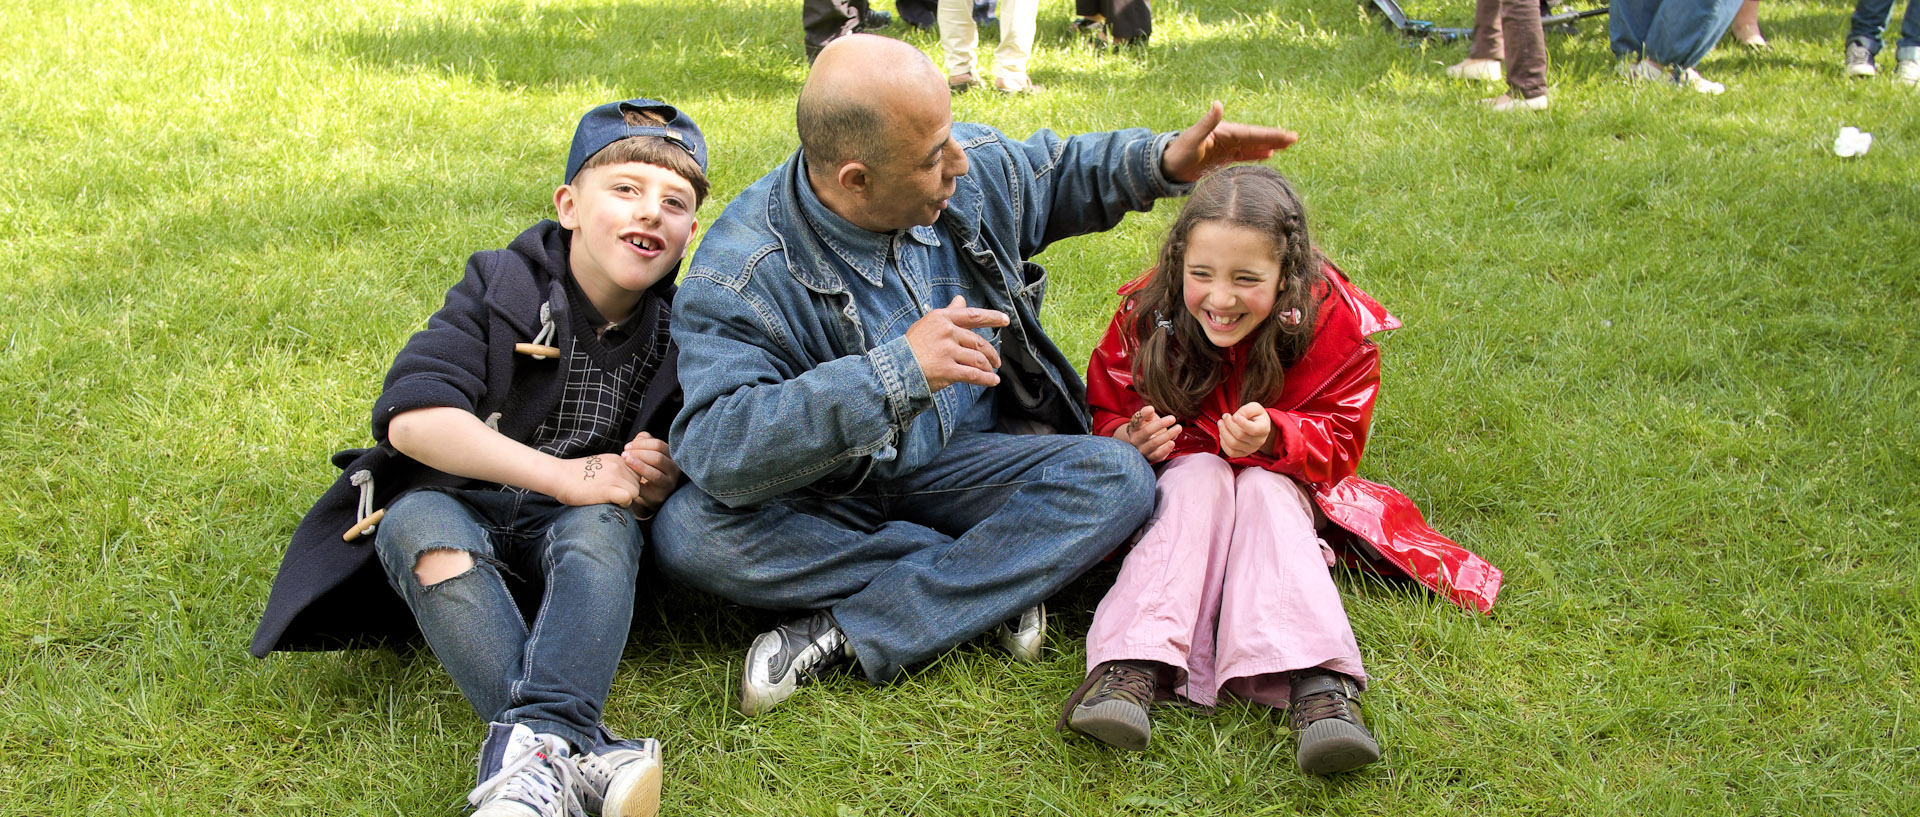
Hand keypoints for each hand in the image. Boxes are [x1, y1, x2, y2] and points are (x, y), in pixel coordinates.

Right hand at [548, 453, 643, 507]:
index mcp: (617, 459)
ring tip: (613, 501)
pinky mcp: (608, 489)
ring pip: (635, 491)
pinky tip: (613, 503)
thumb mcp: (599, 465)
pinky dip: (623, 504)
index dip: (630, 483)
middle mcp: (618, 465)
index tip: (620, 489)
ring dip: (627, 499)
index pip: (636, 473)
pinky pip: (628, 498)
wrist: (559, 476)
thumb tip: (625, 483)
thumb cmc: (576, 475)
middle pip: (638, 483)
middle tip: (616, 497)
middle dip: (630, 492)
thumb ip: (614, 470)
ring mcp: (614, 477)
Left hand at [621, 431, 681, 512]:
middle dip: (638, 454)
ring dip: (638, 466)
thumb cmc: (646, 468)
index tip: (627, 447)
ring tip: (625, 461)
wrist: (647, 493)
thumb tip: (640, 438)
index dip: (641, 444)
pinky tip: (626, 477)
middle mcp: (675, 471)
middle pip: (658, 458)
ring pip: (655, 474)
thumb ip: (644, 441)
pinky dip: (635, 481)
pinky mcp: (659, 496)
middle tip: (624, 454)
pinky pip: (646, 489)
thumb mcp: (646, 452)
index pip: (659, 445)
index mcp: (673, 457)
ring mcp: (669, 484)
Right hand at [906, 296, 1009, 392]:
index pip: (973, 315)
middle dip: (991, 353)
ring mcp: (947, 351)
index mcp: (942, 318)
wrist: (895, 368)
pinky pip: (973, 374)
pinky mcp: (947, 370)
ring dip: (988, 367)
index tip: (1005, 320)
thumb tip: (961, 299)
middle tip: (996, 360)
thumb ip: (948, 313)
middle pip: (978, 342)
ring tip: (992, 372)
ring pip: (978, 359)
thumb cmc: (912, 346)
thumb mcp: (928, 324)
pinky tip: (993, 381)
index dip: (992, 317)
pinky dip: (986, 379)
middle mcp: (946, 332)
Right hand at [1114, 405, 1181, 463]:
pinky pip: (1158, 455)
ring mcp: (1142, 450)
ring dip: (1167, 435)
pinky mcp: (1151, 458)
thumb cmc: (1148, 427)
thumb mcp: (1147, 419)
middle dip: (1161, 424)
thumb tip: (1150, 409)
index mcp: (1133, 428)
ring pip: (1154, 443)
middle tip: (1173, 418)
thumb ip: (1148, 414)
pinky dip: (1166, 449)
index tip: (1152, 408)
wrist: (1145, 444)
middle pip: (1147, 431)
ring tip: (1178, 428)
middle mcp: (1135, 440)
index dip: (1143, 414)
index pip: (1136, 421)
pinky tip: (1172, 442)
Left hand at [1160, 101, 1299, 183]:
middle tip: (1294, 138)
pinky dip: (1257, 153)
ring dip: (1269, 144)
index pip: (1252, 134)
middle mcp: (1227, 138)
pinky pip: (1244, 154)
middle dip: (1275, 138)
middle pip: (1256, 138)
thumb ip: (1207, 122)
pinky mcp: (1223, 158)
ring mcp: (1226, 148)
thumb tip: (1218, 104)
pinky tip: (1268, 154)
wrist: (1168, 165)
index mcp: (1224, 132)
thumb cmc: (1179, 152)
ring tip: (1287, 145)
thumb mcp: (1193, 138)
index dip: (1270, 135)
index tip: (1287, 136)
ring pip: (1253, 146)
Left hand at [1218, 402, 1273, 458]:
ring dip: (1223, 432)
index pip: (1252, 429)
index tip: (1234, 415)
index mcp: (1264, 429)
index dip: (1241, 422)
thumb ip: (1246, 410)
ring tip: (1221, 423)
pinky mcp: (1243, 453)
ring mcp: (1251, 449)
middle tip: (1225, 416)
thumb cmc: (1256, 415)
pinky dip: (1223, 443)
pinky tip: (1222, 434)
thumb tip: (1235, 417)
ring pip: (1233, 444)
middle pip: (1240, 436)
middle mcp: (1259, 441)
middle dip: (1228, 424)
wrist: (1258, 426)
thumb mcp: (1255, 407)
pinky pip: (1230, 452)